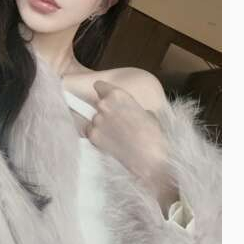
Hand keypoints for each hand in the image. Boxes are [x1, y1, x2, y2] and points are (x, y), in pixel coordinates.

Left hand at [86, 80, 176, 212]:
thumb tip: (129, 112)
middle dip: (105, 111)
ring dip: (101, 125)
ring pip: (94, 119)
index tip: (105, 97)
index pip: (99, 86)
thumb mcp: (146, 113)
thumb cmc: (152, 134)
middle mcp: (103, 105)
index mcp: (117, 95)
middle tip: (117, 122)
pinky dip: (97, 137)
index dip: (103, 92)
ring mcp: (96, 120)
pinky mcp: (92, 135)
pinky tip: (110, 142)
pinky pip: (90, 132)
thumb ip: (131, 107)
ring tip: (116, 135)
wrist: (149, 157)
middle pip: (97, 104)